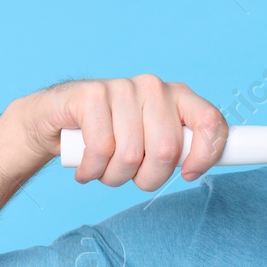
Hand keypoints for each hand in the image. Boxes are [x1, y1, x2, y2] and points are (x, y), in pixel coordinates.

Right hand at [7, 74, 226, 189]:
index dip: (205, 155)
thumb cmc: (114, 138)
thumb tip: (207, 165)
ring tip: (105, 170)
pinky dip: (91, 170)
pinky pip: (100, 150)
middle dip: (148, 178)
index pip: (211, 122)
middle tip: (132, 177)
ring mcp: (122, 88)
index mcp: (179, 97)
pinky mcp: (91, 95)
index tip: (188, 175)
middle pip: (167, 151)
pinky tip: (85, 168)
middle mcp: (154, 88)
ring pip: (130, 155)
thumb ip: (181, 150)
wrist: (56, 122)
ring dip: (114, 177)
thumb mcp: (153, 142)